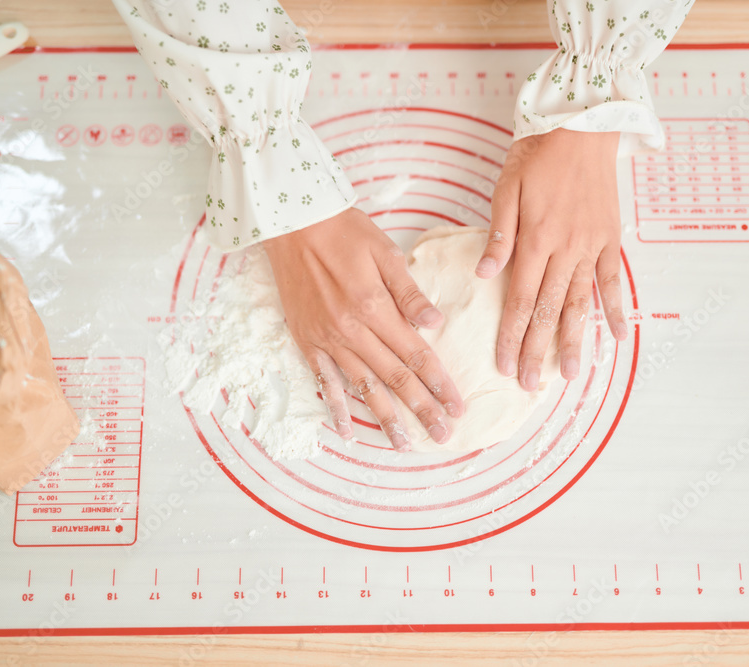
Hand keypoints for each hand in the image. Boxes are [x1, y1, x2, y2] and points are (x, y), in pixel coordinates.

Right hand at [263, 208, 463, 450]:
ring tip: (403, 443)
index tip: (457, 406)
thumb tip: (435, 325)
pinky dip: (335, 407)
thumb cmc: (342, 231)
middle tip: (443, 435)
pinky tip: (346, 431)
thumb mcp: (384, 252)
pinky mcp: (307, 341)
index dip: (439, 383)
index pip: (415, 355)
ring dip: (385, 418)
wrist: (290, 224)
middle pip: (394, 378)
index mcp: (374, 307)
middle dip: (422, 409)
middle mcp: (351, 331)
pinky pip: (323, 381)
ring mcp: (326, 339)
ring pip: (362, 387)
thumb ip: (409, 293)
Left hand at [476, 129, 626, 389]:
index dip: (512, 335)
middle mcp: (565, 249)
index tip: (506, 365)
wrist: (582, 125)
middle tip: (532, 384)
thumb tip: (484, 276)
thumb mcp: (505, 190)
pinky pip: (613, 281)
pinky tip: (616, 337)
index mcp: (535, 239)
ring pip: (581, 303)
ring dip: (575, 340)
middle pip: (549, 309)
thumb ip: (498, 236)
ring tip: (571, 374)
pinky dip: (615, 309)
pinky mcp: (610, 239)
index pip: (519, 299)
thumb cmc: (536, 156)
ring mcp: (591, 246)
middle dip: (539, 350)